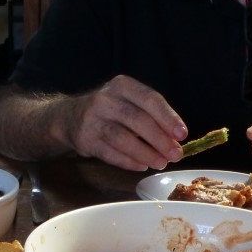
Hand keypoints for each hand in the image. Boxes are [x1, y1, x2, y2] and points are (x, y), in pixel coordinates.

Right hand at [62, 75, 187, 170]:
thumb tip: (175, 139)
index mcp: (122, 86)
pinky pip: (110, 153)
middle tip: (176, 155)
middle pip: (138, 120)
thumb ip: (149, 114)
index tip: (182, 134)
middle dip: (160, 140)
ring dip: (146, 153)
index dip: (168, 117)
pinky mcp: (85, 140)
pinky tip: (142, 166)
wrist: (69, 118)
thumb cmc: (109, 111)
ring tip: (161, 163)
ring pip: (123, 139)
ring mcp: (93, 120)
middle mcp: (106, 100)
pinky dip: (129, 161)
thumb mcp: (127, 101)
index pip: (150, 99)